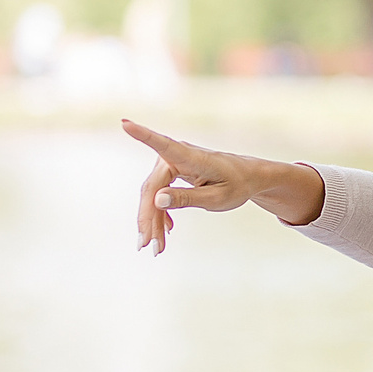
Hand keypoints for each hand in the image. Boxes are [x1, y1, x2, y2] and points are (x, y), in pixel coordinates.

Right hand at [124, 119, 322, 252]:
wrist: (247, 177)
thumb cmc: (237, 185)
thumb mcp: (218, 198)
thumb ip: (188, 198)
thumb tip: (157, 200)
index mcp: (192, 158)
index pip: (163, 145)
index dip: (143, 135)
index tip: (125, 124)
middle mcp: (177, 156)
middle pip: (152, 189)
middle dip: (148, 218)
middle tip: (148, 246)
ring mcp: (171, 164)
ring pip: (153, 195)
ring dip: (152, 221)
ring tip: (156, 247)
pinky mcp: (171, 172)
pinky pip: (159, 195)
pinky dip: (159, 214)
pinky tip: (165, 231)